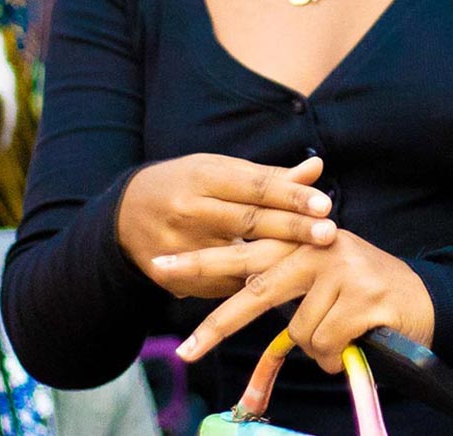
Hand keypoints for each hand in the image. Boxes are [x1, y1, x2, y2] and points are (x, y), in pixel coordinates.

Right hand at [117, 154, 336, 292]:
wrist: (123, 217)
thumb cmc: (187, 186)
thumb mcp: (221, 172)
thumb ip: (269, 177)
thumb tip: (316, 168)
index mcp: (203, 177)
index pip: (254, 186)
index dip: (290, 196)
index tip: (324, 205)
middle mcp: (189, 210)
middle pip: (248, 221)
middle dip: (291, 228)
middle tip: (329, 233)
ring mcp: (179, 247)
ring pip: (237, 257)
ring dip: (277, 260)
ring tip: (313, 261)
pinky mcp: (174, 278)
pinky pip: (222, 284)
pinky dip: (251, 282)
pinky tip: (281, 283)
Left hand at [173, 227, 435, 372]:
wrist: (426, 300)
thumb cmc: (364, 293)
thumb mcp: (323, 275)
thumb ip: (284, 276)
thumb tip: (237, 290)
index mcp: (302, 239)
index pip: (243, 251)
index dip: (201, 261)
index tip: (161, 268)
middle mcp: (319, 246)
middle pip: (257, 288)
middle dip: (218, 325)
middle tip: (188, 351)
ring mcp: (343, 268)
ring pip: (299, 330)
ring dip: (317, 346)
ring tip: (343, 334)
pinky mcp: (362, 294)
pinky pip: (326, 342)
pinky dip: (337, 353)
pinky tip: (357, 339)